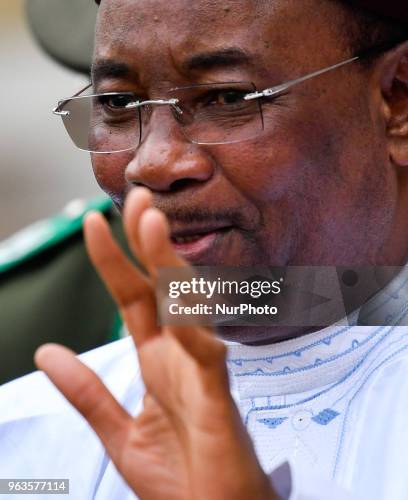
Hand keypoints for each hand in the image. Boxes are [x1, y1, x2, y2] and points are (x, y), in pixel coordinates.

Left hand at [35, 188, 276, 499]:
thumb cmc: (183, 482)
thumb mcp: (120, 434)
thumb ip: (87, 393)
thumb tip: (47, 353)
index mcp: (159, 361)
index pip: (133, 297)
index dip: (113, 260)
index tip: (94, 222)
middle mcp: (181, 357)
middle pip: (163, 289)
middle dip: (148, 242)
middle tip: (137, 198)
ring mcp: (203, 375)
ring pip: (187, 308)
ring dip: (168, 266)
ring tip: (151, 224)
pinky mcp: (220, 402)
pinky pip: (208, 357)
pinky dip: (195, 327)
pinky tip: (180, 299)